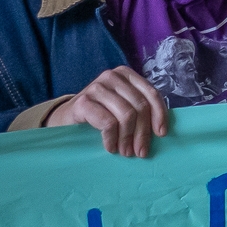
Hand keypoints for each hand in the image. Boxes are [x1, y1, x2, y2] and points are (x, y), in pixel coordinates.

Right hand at [45, 67, 172, 156]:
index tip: (161, 134)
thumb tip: (161, 130)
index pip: (151, 94)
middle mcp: (112, 76)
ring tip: (125, 152)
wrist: (65, 119)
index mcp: (126, 74)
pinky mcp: (83, 101)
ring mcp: (96, 87)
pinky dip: (112, 139)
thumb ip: (139, 109)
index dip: (160, 115)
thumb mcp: (122, 107)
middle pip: (140, 106)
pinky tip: (110, 147)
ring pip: (126, 115)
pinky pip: (108, 123)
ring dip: (127, 138)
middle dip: (143, 132)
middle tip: (140, 152)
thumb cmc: (99, 115)